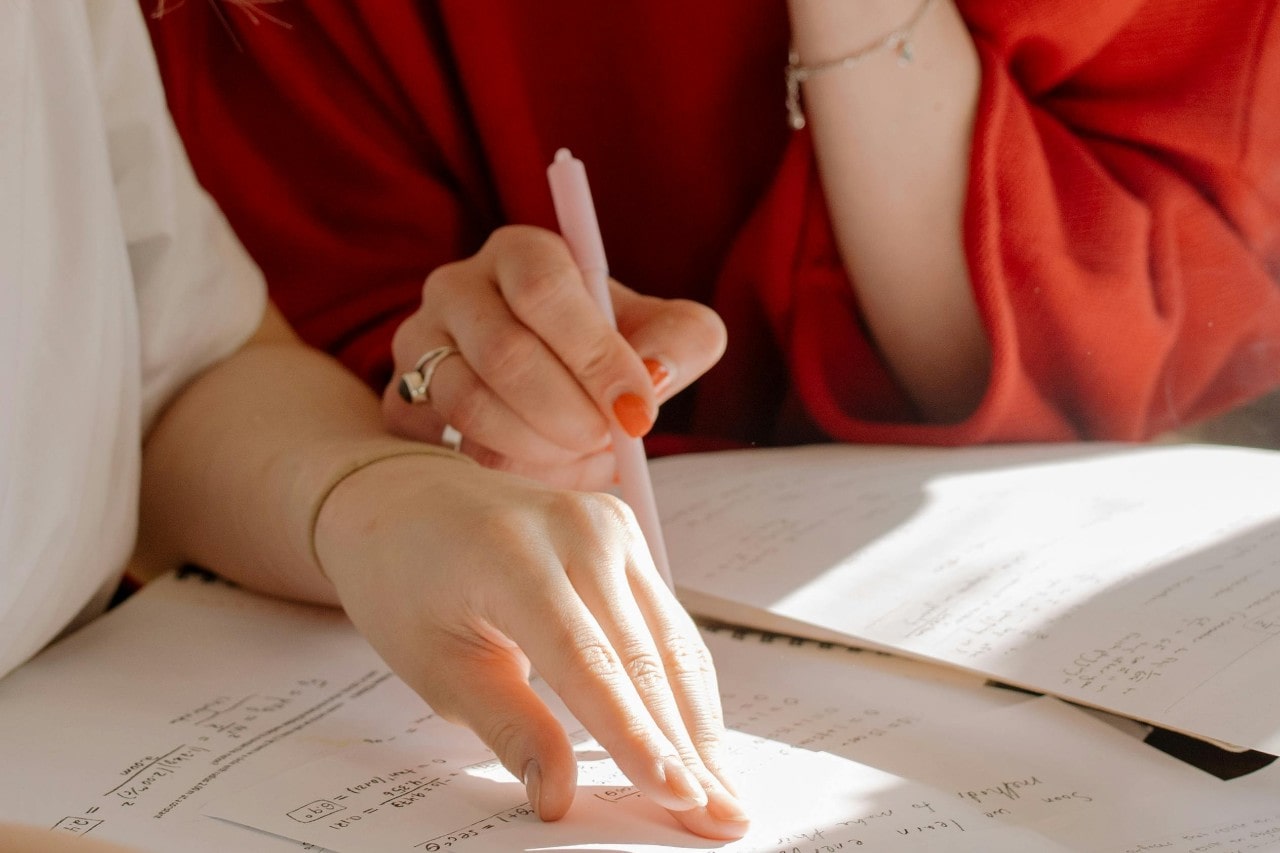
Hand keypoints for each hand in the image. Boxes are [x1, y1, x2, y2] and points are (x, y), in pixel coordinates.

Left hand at [313, 454, 749, 839]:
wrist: (403, 498)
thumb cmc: (405, 579)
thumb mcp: (437, 665)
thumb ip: (509, 726)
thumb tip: (560, 794)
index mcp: (515, 558)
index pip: (591, 665)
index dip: (637, 737)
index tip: (677, 796)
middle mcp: (576, 529)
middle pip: (646, 656)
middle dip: (687, 746)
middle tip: (721, 817)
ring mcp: (608, 523)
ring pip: (671, 641)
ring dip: (701, 722)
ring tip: (725, 792)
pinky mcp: (624, 531)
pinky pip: (665, 619)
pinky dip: (684, 682)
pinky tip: (702, 736)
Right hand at [381, 225, 725, 489]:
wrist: (555, 397)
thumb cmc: (609, 356)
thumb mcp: (664, 336)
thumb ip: (683, 341)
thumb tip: (656, 373)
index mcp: (522, 253)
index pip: (544, 288)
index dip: (593, 353)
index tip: (636, 408)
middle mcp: (456, 287)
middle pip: (505, 352)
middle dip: (570, 412)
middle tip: (607, 439)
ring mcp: (417, 345)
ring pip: (469, 403)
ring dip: (538, 445)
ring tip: (577, 452)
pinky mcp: (400, 404)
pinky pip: (443, 447)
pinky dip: (502, 471)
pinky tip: (537, 469)